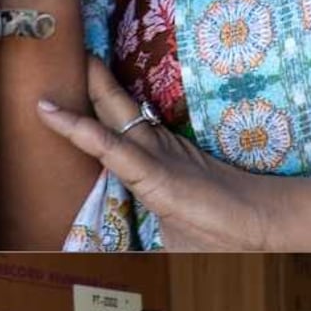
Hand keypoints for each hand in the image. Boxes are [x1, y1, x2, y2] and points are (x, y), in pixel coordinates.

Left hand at [32, 70, 285, 251]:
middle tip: (71, 54)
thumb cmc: (220, 235)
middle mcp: (151, 153)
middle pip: (114, 112)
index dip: (92, 109)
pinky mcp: (154, 172)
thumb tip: (126, 256)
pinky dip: (82, 133)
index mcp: (152, 165)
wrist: (257, 229)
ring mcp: (152, 158)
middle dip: (93, 83)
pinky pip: (110, 149)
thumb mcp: (173, 239)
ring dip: (91, 90)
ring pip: (111, 119)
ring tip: (74, 60)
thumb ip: (151, 238)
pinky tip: (53, 115)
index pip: (114, 131)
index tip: (67, 94)